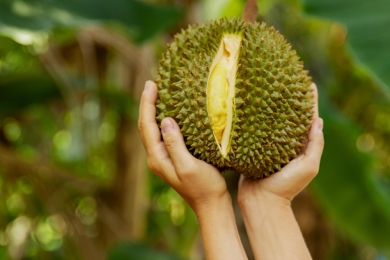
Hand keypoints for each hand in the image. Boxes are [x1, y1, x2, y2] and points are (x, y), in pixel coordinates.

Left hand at [138, 81, 228, 211]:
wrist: (211, 205)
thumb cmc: (204, 187)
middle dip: (147, 104)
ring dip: (154, 111)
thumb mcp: (188, 166)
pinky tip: (171, 112)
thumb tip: (166, 121)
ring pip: (154, 130)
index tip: (151, 84)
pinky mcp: (173, 157)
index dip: (147, 104)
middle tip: (152, 84)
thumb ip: (175, 145)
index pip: (147, 126)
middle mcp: (157, 157)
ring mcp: (164, 158)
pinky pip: (163, 135)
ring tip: (158, 93)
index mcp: (158, 158)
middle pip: (146, 126)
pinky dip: (164, 120)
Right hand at [238, 83, 323, 206]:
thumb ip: (314, 146)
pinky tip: (250, 106)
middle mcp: (286, 143)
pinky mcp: (255, 148)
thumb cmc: (286, 187)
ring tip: (267, 88)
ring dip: (271, 106)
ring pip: (272, 121)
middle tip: (286, 79)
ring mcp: (270, 145)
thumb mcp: (307, 168)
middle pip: (290, 116)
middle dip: (290, 99)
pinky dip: (256, 118)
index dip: (310, 101)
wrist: (260, 202)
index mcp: (301, 146)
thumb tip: (318, 121)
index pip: (308, 118)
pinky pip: (256, 130)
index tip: (309, 83)